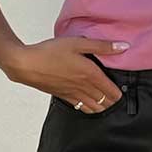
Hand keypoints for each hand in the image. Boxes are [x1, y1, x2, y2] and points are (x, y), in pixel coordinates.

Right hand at [5, 36, 127, 111]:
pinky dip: (89, 108)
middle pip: (104, 101)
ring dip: (102, 107)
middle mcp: (83, 87)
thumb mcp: (78, 43)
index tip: (124, 93)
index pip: (111, 90)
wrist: (26, 64)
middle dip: (113, 102)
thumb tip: (123, 47)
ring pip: (93, 106)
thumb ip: (101, 46)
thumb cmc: (50, 51)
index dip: (119, 94)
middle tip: (118, 100)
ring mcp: (73, 93)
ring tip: (107, 105)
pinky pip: (81, 106)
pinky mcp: (63, 96)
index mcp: (90, 74)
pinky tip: (90, 107)